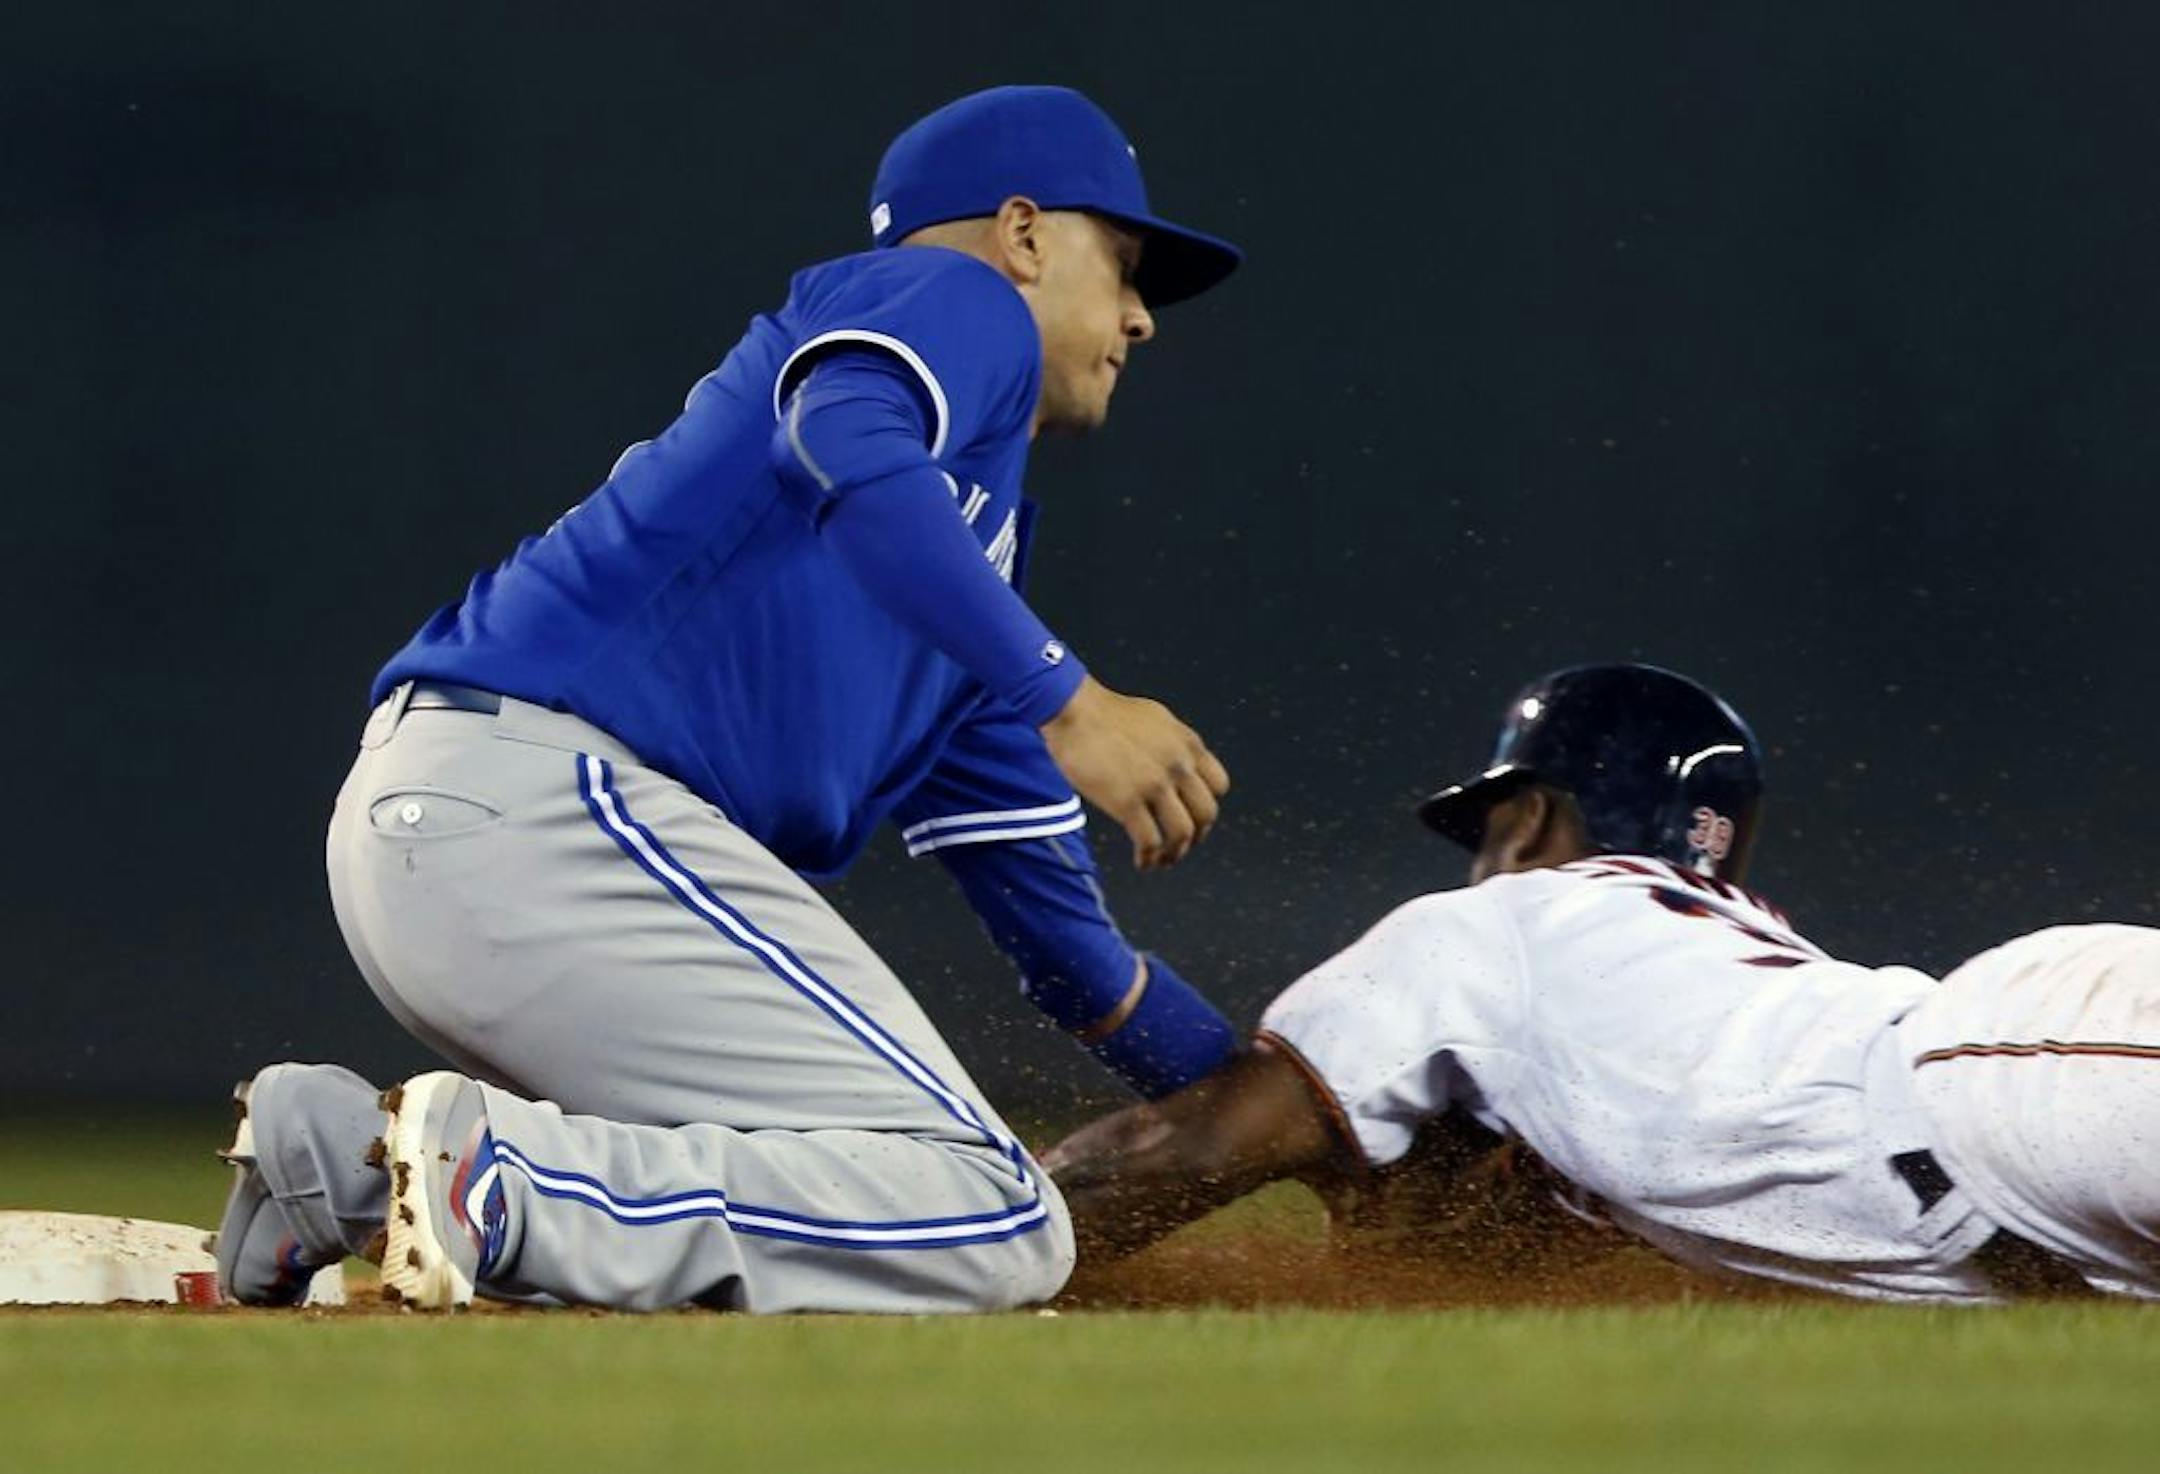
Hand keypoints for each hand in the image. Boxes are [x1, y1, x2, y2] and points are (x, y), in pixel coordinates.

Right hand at [1039, 676, 1229, 869]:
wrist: (1074, 709)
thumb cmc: (1104, 713)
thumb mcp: (1156, 720)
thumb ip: (1172, 744)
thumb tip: (1176, 765)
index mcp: (1188, 744)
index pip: (1219, 786)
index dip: (1206, 807)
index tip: (1193, 818)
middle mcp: (1179, 765)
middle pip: (1206, 814)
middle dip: (1195, 836)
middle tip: (1179, 846)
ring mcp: (1155, 784)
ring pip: (1181, 832)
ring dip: (1174, 853)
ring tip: (1160, 860)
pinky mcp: (1128, 801)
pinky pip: (1150, 841)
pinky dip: (1149, 857)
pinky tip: (1141, 861)